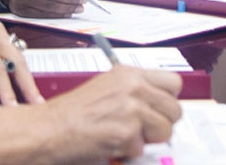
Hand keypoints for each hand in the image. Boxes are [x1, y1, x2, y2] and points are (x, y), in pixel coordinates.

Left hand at [0, 0, 42, 106]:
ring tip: (33, 97)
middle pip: (17, 62)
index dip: (6, 90)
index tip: (12, 107)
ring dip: (26, 76)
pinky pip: (12, 50)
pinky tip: (22, 81)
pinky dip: (19, 67)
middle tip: (37, 104)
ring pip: (18, 56)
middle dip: (28, 84)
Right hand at [44, 67, 181, 160]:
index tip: (159, 108)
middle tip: (143, 128)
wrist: (50, 128)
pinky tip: (111, 142)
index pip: (174, 82)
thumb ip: (134, 92)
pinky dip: (128, 151)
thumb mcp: (106, 88)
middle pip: (175, 109)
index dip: (169, 99)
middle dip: (162, 123)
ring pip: (165, 131)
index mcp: (129, 74)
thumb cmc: (72, 112)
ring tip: (124, 135)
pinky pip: (143, 148)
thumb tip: (158, 105)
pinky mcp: (127, 133)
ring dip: (148, 139)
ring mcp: (132, 110)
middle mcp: (133, 88)